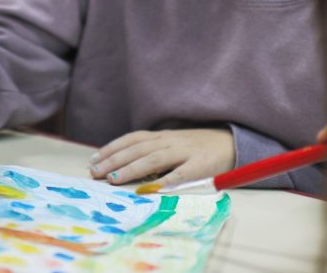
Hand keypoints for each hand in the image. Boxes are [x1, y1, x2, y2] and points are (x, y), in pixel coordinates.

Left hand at [89, 128, 234, 186]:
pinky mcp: (202, 165)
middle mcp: (170, 141)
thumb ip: (153, 152)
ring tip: (113, 178)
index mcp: (162, 136)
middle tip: (95, 172)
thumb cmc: (198, 148)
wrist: (233, 142)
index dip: (112, 148)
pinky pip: (182, 173)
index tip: (93, 159)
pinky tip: (152, 189)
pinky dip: (166, 180)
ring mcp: (185, 152)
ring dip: (131, 168)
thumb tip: (122, 166)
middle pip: (137, 149)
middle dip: (114, 160)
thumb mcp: (173, 145)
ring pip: (154, 158)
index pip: (132, 139)